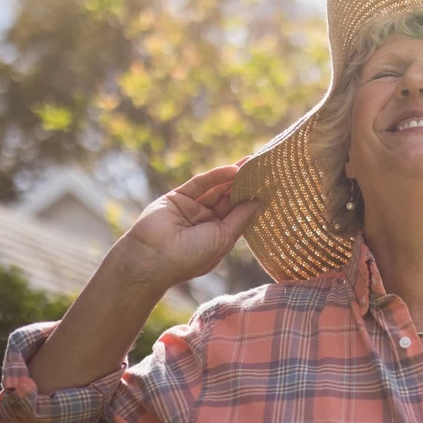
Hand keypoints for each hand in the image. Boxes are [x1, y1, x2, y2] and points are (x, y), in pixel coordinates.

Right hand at [113, 155, 267, 292]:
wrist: (151, 259)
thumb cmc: (190, 257)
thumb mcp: (223, 238)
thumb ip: (241, 218)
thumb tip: (261, 202)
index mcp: (217, 237)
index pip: (238, 214)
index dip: (252, 201)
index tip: (271, 187)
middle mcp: (204, 222)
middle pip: (229, 199)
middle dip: (245, 185)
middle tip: (263, 169)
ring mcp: (190, 209)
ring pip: (216, 189)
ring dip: (233, 177)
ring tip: (252, 163)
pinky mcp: (177, 197)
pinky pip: (200, 184)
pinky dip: (216, 175)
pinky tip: (233, 169)